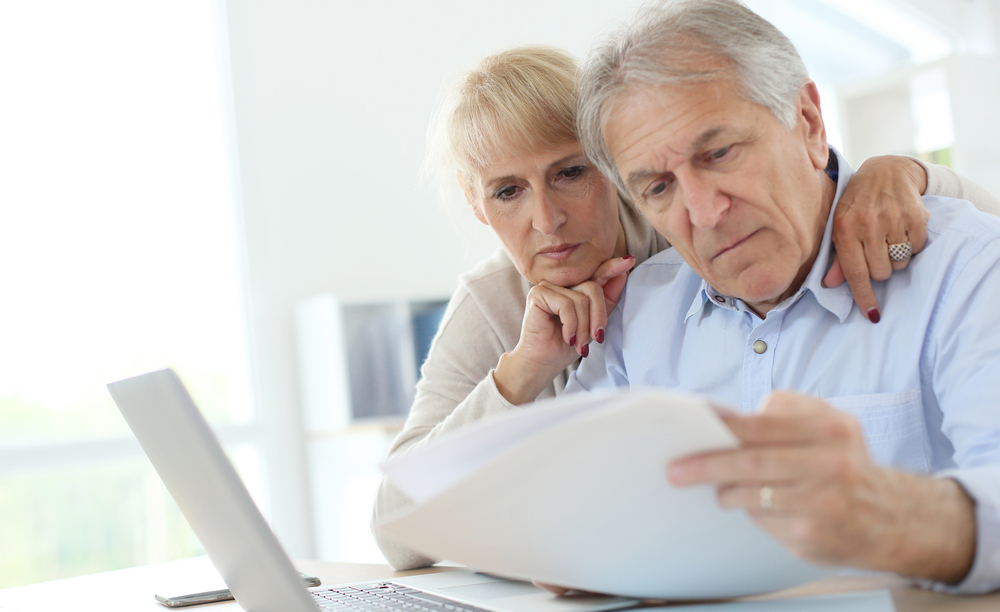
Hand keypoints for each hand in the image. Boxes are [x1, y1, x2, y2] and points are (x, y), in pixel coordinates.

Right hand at [493, 255, 634, 403]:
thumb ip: (607, 300)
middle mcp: (562, 284)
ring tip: (578, 342)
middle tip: (596, 338)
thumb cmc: (566, 345)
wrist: (542, 363)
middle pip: (593, 288)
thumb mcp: (594, 323)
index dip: (612, 267)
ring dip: (584, 327)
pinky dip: (571, 325)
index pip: (597, 274)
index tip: (629, 260)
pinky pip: (566, 305)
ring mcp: (548, 286)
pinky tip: (567, 337)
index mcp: (575, 288)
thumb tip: (623, 274)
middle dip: (598, 317)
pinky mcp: (538, 294)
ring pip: (581, 299)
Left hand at [667, 391, 975, 583]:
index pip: (760, 424)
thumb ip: (788, 411)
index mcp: (829, 428)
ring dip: (724, 490)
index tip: (690, 425)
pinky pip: (762, 518)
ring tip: (716, 488)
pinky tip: (745, 504)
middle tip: (676, 469)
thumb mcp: (830, 424)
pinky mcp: (811, 533)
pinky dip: (747, 509)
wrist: (892, 517)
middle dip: (705, 464)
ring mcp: (820, 501)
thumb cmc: (846, 464)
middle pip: (750, 460)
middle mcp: (829, 463)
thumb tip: (733, 413)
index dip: (721, 425)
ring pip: (751, 493)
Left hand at [826, 155, 929, 322]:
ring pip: (900, 263)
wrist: (886, 172)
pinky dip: (912, 245)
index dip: (864, 296)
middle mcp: (867, 224)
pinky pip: (917, 248)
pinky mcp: (916, 215)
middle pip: (880, 272)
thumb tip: (830, 285)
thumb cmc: (857, 205)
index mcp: (844, 229)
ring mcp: (893, 218)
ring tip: (889, 237)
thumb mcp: (840, 227)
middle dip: (880, 269)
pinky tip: (903, 229)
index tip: (873, 314)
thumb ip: (838, 257)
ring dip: (896, 258)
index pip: (854, 272)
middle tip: (876, 250)